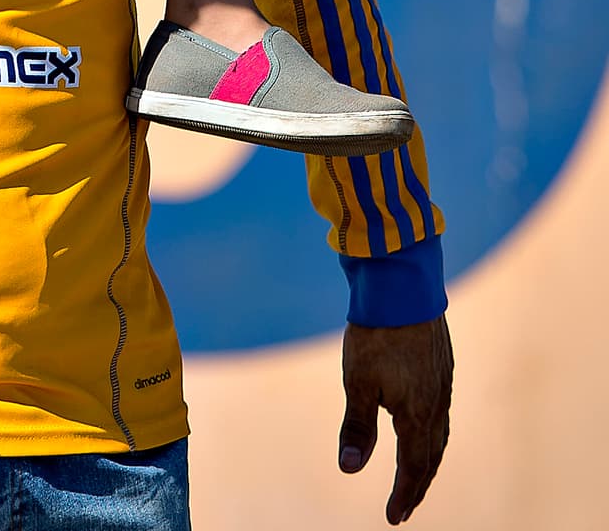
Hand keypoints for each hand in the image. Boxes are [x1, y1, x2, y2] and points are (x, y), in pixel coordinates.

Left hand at [339, 317, 452, 522]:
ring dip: (427, 460)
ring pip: (439, 435)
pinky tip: (423, 426)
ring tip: (415, 475)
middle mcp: (437, 404)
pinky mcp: (442, 365)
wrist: (402, 285)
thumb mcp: (357, 382)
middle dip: (418, 484)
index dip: (404, 495)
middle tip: (405, 507)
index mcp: (418, 415)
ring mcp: (443, 384)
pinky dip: (432, 433)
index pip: (413, 467)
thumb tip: (348, 469)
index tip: (393, 517)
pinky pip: (442, 413)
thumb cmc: (376, 333)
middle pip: (431, 457)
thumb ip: (357, 428)